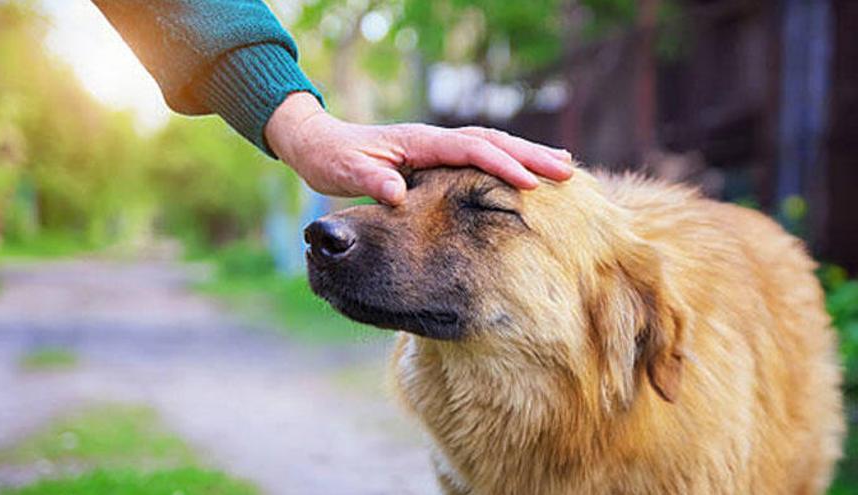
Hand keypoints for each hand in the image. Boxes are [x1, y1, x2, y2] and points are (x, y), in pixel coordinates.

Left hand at [265, 92, 573, 204]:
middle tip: (567, 171)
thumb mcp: (346, 173)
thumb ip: (371, 182)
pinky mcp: (435, 156)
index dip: (502, 164)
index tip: (531, 183)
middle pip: (492, 141)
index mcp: (418, 143)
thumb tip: (396, 194)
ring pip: (491, 144)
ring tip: (562, 166)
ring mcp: (436, 146)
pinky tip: (523, 172)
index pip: (470, 150)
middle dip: (530, 155)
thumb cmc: (332, 160)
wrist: (319, 144)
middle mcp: (433, 139)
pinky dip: (506, 159)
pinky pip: (479, 155)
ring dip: (525, 154)